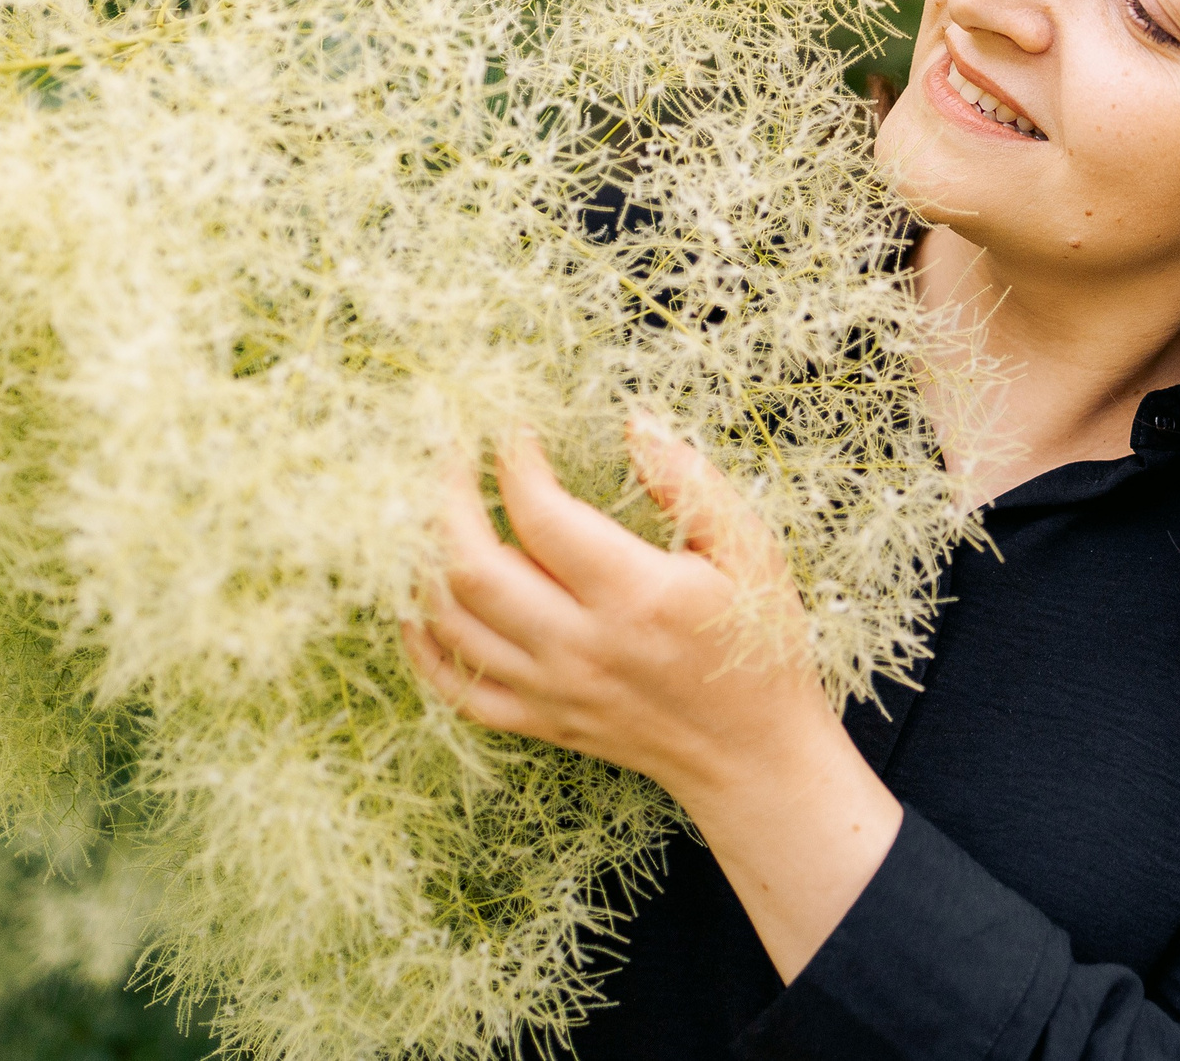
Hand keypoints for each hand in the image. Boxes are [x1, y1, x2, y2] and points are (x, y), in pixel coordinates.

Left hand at [402, 413, 902, 981]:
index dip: (515, 460)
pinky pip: (455, 685)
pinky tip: (420, 599)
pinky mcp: (539, 720)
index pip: (542, 515)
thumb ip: (691, 484)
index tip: (513, 428)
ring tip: (429, 509)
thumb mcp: (752, 551)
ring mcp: (551, 689)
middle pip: (471, 566)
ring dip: (424, 558)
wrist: (752, 754)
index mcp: (636, 596)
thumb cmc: (758, 644)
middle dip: (445, 496)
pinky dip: (423, 641)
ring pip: (450, 621)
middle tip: (449, 453)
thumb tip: (634, 425)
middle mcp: (580, 646)